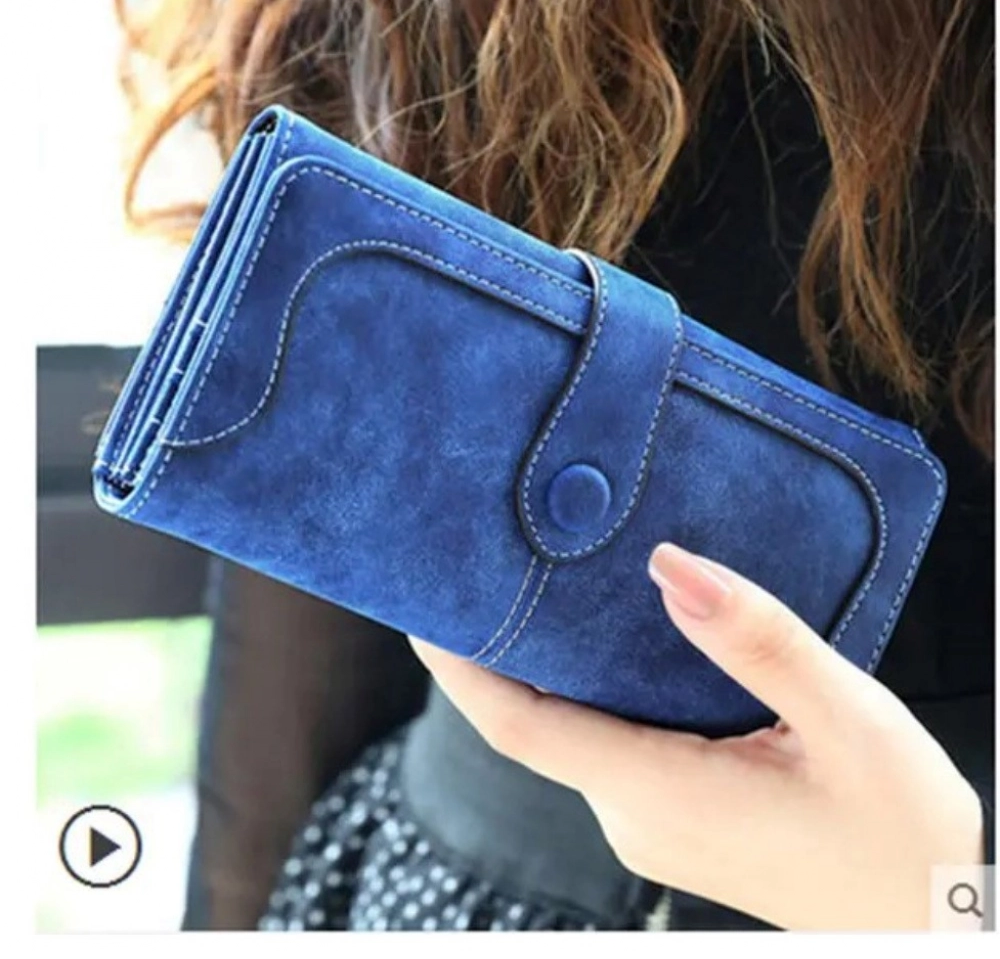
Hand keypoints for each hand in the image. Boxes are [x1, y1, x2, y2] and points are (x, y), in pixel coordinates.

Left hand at [409, 542, 984, 930]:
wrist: (931, 921)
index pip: (522, 728)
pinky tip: (626, 639)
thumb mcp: (847, 721)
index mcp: (660, 792)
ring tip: (558, 581)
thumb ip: (756, 642)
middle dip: (505, 649)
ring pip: (577, 731)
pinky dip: (599, 690)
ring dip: (557, 666)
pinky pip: (612, 745)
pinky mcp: (671, 819)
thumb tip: (669, 567)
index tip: (426, 609)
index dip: (462, 670)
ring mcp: (650, 824)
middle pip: (541, 722)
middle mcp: (634, 815)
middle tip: (498, 560)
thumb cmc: (900, 831)